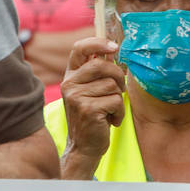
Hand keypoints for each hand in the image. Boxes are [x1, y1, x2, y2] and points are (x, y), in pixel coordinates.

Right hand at [59, 36, 125, 177]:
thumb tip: (114, 50)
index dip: (98, 43)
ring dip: (118, 99)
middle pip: (102, 65)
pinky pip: (116, 101)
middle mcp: (69, 84)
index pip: (79, 48)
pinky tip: (110, 121)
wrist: (83, 147)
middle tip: (118, 91)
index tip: (114, 47)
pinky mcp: (88, 109)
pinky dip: (119, 112)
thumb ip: (98, 73)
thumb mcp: (90, 91)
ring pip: (112, 85)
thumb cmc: (92, 117)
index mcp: (70, 76)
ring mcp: (76, 97)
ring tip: (110, 111)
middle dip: (118, 77)